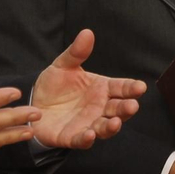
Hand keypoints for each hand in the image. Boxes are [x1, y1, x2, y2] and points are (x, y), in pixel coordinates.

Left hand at [29, 29, 146, 148]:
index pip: (121, 87)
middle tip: (132, 106)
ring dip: (112, 127)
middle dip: (126, 109)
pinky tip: (90, 134)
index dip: (131, 88)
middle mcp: (99, 107)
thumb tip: (87, 32)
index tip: (140, 87)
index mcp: (102, 88)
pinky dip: (87, 139)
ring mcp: (88, 123)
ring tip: (115, 123)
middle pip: (118, 109)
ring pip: (105, 127)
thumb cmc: (54, 86)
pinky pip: (82, 140)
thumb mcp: (63, 66)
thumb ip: (76, 53)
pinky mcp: (72, 137)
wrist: (34, 104)